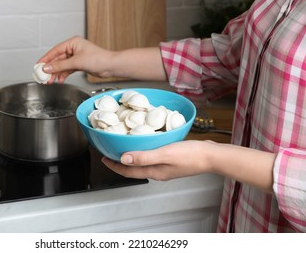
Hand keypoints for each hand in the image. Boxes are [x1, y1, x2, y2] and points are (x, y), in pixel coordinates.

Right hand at [37, 36, 113, 83]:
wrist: (110, 66)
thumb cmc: (98, 59)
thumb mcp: (76, 62)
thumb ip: (60, 66)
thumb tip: (48, 67)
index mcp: (73, 43)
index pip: (55, 50)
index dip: (46, 58)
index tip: (38, 65)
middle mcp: (74, 48)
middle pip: (58, 59)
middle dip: (51, 68)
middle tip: (43, 76)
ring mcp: (77, 56)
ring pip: (62, 65)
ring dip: (56, 73)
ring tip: (50, 81)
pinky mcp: (80, 64)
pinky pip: (68, 69)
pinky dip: (63, 74)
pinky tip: (60, 80)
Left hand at [102, 139, 274, 191]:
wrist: (212, 156)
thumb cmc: (191, 155)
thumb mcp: (164, 154)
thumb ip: (143, 157)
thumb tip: (123, 159)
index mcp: (154, 172)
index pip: (128, 172)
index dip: (114, 166)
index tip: (103, 158)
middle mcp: (158, 172)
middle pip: (133, 168)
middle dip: (119, 162)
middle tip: (110, 152)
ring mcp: (165, 167)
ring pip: (142, 162)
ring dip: (131, 156)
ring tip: (123, 146)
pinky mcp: (172, 160)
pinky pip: (152, 157)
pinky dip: (143, 152)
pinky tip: (145, 143)